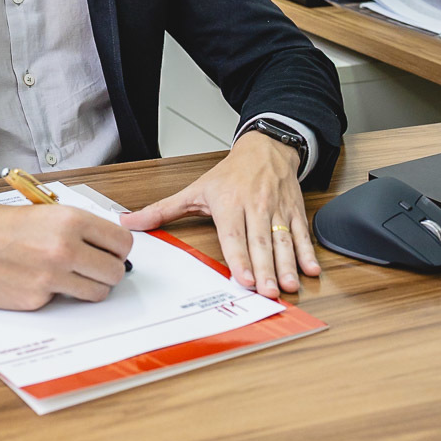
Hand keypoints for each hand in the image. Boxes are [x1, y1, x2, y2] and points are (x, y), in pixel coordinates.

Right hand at [0, 197, 133, 310]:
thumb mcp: (41, 212)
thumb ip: (75, 229)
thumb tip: (106, 248)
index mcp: (69, 220)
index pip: (121, 243)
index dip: (117, 250)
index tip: (109, 253)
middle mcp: (64, 248)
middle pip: (114, 272)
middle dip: (106, 272)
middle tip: (90, 269)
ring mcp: (50, 277)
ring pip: (96, 293)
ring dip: (87, 288)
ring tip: (67, 277)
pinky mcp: (35, 300)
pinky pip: (61, 302)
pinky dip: (53, 296)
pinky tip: (33, 281)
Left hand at [119, 132, 319, 297]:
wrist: (265, 148)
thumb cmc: (230, 174)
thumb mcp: (194, 189)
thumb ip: (163, 210)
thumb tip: (130, 222)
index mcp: (229, 202)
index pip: (234, 234)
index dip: (239, 256)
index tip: (243, 278)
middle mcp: (255, 205)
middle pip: (260, 241)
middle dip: (265, 268)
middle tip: (268, 291)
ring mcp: (277, 209)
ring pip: (283, 240)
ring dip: (288, 264)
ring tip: (290, 286)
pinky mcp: (294, 211)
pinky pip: (302, 233)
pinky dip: (308, 252)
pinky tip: (311, 270)